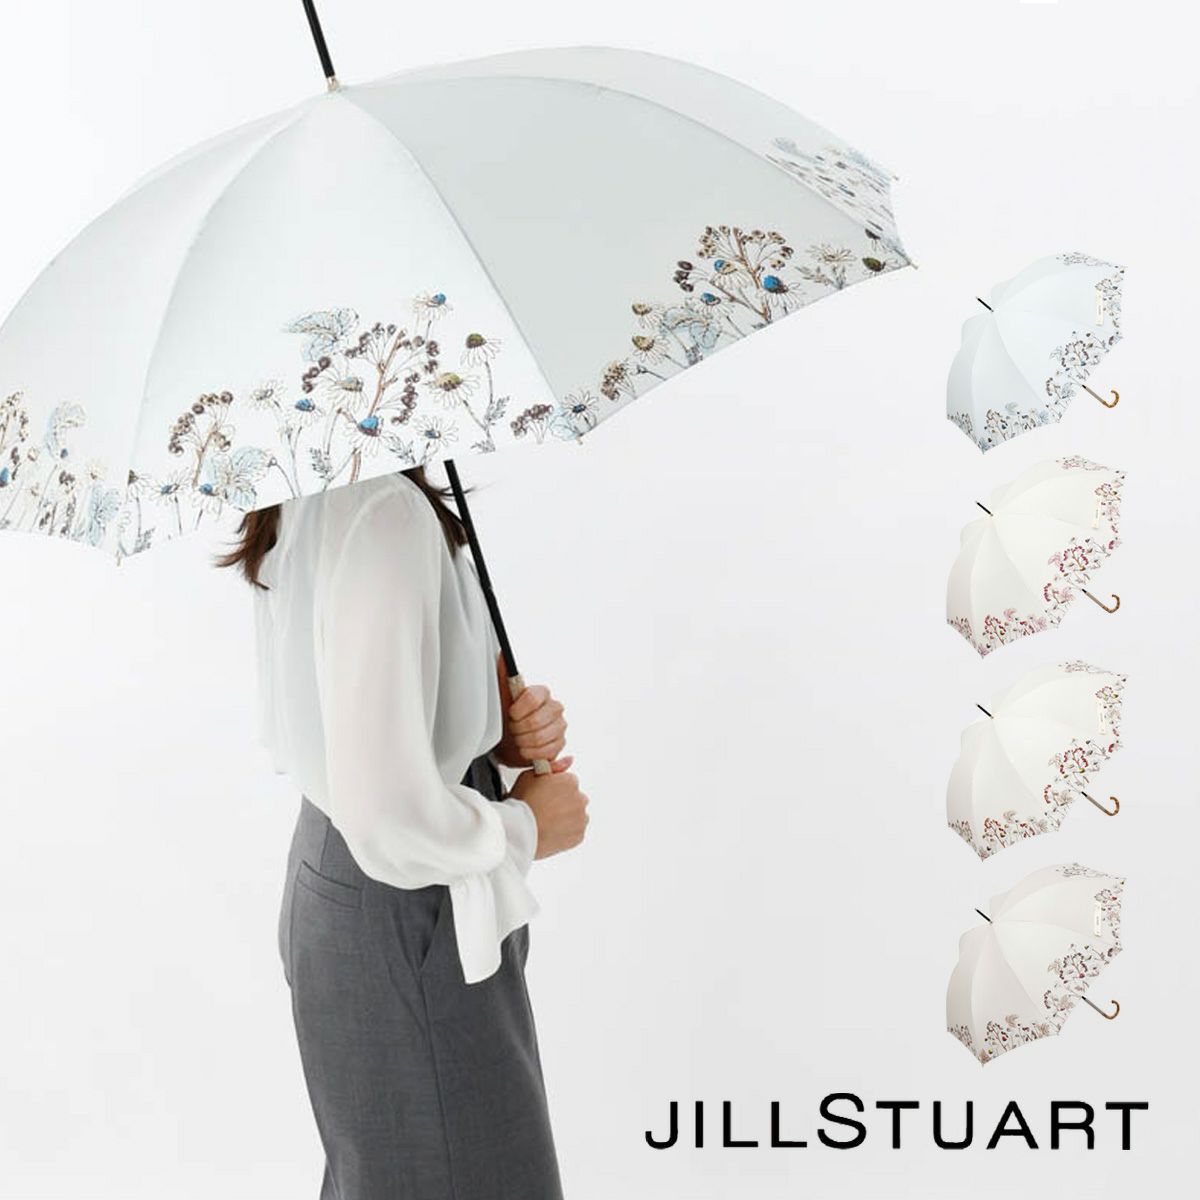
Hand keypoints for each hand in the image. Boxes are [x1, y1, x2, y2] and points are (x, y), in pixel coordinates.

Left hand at [493, 653, 567, 768]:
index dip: (518, 710)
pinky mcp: (560, 743)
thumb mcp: (500, 694)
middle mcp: (554, 708)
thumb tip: (503, 655)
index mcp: (541, 693)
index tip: (510, 714)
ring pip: (541, 738)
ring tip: (518, 739)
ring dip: (524, 742)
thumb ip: (503, 673)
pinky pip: (548, 752)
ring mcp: (559, 726)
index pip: (533, 698)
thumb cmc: (505, 716)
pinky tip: (526, 748)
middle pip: (537, 721)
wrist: (507, 740)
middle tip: (512, 729)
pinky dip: (532, 753)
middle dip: (519, 729)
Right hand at [512, 756, 588, 859]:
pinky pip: (575, 831)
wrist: (519, 831)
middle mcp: (580, 799)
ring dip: (566, 817)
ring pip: (576, 815)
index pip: (568, 781)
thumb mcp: (531, 775)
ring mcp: (581, 818)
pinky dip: (567, 832)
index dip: (555, 788)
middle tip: (544, 809)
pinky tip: (552, 831)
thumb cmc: (522, 802)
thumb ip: (553, 766)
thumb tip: (569, 759)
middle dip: (563, 802)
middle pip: (574, 798)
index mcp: (570, 781)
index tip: (545, 795)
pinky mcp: (579, 836)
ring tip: (547, 821)